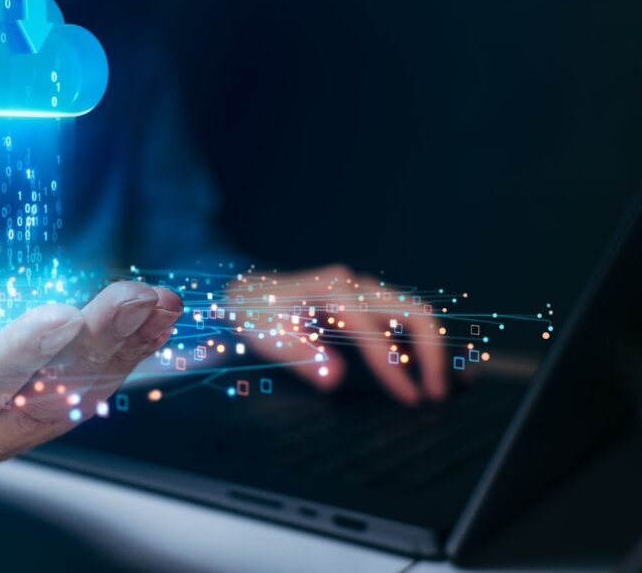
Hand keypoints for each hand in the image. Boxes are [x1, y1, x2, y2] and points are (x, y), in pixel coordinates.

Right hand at [0, 282, 181, 476]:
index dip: (16, 357)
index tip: (61, 315)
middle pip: (37, 400)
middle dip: (91, 347)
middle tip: (131, 300)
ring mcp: (6, 432)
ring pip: (73, 396)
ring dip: (120, 349)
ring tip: (158, 304)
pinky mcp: (34, 412)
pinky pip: (85, 387)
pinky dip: (123, 352)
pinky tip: (154, 318)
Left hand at [231, 265, 446, 404]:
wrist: (243, 290)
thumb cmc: (253, 316)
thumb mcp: (266, 336)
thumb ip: (300, 355)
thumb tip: (334, 379)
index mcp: (333, 292)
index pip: (375, 334)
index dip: (394, 369)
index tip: (411, 400)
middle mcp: (354, 284)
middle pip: (414, 311)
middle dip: (434, 353)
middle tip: (439, 394)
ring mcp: (362, 288)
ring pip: (415, 311)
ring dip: (434, 346)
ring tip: (442, 385)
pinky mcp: (364, 297)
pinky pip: (403, 314)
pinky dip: (420, 339)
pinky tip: (423, 367)